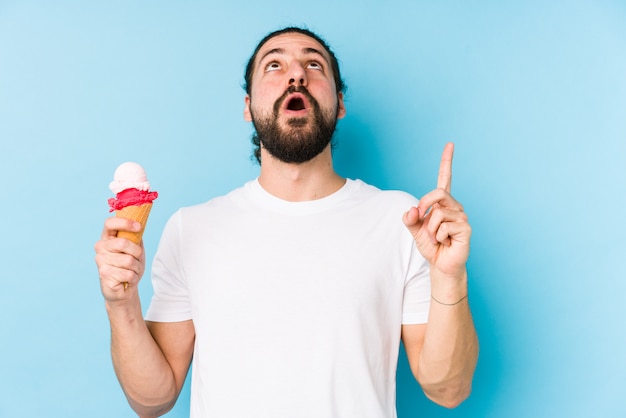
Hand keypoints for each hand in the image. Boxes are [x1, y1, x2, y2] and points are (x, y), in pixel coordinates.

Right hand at [94, 217, 145, 302]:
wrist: (124, 289)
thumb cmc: (130, 267)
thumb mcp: (135, 249)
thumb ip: (135, 237)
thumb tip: (140, 222)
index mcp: (108, 238)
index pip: (110, 223)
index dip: (124, 222)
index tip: (138, 227)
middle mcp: (101, 247)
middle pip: (123, 243)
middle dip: (136, 252)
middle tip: (137, 259)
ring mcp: (100, 260)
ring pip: (128, 260)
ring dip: (136, 267)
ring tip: (132, 271)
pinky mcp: (104, 273)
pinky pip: (128, 273)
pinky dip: (133, 277)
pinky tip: (127, 279)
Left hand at [403, 143, 470, 277]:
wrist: (440, 264)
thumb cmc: (430, 245)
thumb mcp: (414, 230)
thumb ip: (409, 219)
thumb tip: (412, 210)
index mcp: (442, 203)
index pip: (445, 178)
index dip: (447, 161)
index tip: (450, 144)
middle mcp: (454, 206)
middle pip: (437, 194)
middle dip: (424, 207)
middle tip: (421, 222)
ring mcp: (461, 217)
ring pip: (437, 214)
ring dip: (430, 230)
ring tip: (436, 239)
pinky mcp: (465, 229)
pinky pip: (443, 227)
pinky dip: (438, 237)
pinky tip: (445, 242)